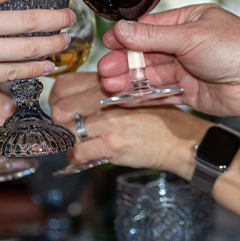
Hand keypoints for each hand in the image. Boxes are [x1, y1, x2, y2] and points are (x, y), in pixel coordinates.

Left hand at [51, 74, 208, 176]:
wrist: (182, 140)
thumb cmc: (161, 119)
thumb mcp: (134, 97)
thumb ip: (106, 96)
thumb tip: (76, 106)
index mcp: (110, 83)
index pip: (64, 85)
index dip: (57, 99)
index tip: (62, 110)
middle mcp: (107, 99)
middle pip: (60, 109)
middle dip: (59, 123)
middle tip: (66, 130)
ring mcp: (109, 121)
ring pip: (66, 131)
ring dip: (67, 141)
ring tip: (76, 143)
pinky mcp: (113, 143)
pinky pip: (79, 151)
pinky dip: (76, 156)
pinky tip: (84, 156)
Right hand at [97, 4, 239, 118]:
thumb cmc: (237, 48)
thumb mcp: (191, 37)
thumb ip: (153, 37)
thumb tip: (121, 29)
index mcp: (190, 21)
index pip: (150, 27)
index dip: (127, 37)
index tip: (108, 44)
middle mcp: (187, 45)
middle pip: (147, 53)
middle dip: (125, 62)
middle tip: (105, 71)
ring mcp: (188, 69)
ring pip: (152, 74)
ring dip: (131, 80)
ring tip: (110, 86)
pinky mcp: (191, 93)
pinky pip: (162, 94)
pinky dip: (144, 96)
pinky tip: (126, 98)